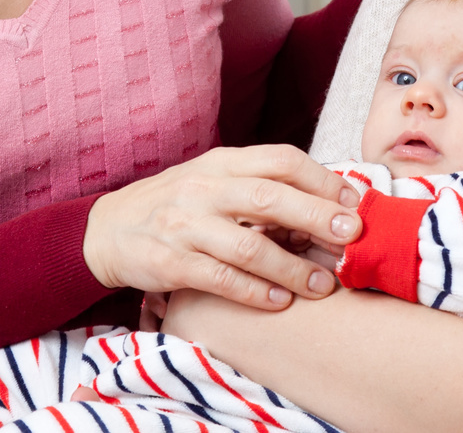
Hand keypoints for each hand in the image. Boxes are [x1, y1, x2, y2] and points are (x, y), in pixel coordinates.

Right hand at [84, 145, 362, 312]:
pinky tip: (280, 302)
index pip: (281, 160)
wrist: (107, 230)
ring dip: (292, 267)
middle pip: (271, 198)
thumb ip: (259, 184)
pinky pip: (220, 279)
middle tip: (353, 238)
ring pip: (249, 246)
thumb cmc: (177, 205)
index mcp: (222, 163)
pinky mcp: (169, 264)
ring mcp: (185, 226)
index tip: (355, 202)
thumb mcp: (213, 180)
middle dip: (318, 218)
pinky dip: (254, 292)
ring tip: (323, 284)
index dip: (322, 179)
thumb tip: (328, 198)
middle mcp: (204, 189)